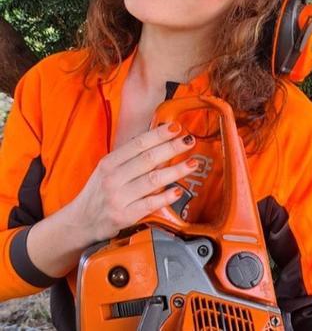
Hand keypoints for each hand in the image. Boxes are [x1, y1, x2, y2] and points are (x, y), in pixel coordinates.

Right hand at [65, 123, 198, 243]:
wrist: (81, 221)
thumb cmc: (100, 192)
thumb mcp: (108, 170)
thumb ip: (130, 158)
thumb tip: (161, 140)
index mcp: (109, 163)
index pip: (137, 144)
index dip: (158, 135)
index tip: (176, 127)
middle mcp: (112, 178)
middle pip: (147, 159)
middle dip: (171, 148)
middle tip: (189, 141)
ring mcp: (118, 198)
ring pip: (152, 180)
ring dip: (176, 170)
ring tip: (193, 163)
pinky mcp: (124, 216)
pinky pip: (149, 204)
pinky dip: (165, 197)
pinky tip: (179, 191)